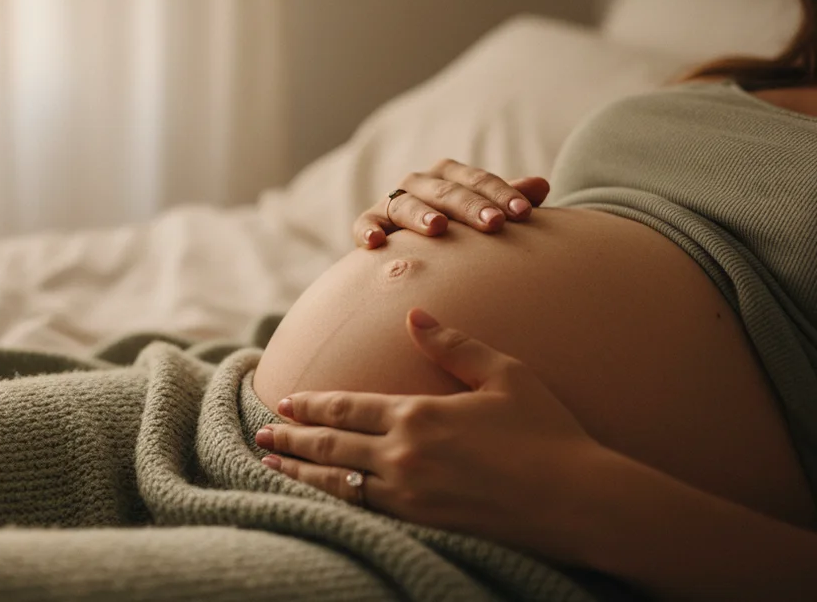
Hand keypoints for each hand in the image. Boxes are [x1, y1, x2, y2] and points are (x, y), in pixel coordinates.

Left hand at [256, 308, 602, 555]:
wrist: (578, 501)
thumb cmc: (548, 433)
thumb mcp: (503, 374)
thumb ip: (453, 344)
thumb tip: (413, 314)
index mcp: (417, 414)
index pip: (346, 406)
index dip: (310, 404)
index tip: (283, 401)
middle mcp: (403, 455)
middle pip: (330, 444)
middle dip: (291, 438)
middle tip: (261, 434)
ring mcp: (410, 495)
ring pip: (338, 481)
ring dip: (301, 470)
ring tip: (271, 464)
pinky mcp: (424, 524)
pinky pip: (364, 511)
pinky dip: (333, 500)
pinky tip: (321, 496)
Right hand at [355, 159, 549, 246]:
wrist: (416, 248)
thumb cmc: (460, 228)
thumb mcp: (486, 212)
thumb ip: (509, 200)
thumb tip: (542, 185)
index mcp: (451, 175)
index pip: (479, 180)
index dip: (502, 194)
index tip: (524, 212)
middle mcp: (420, 182)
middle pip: (446, 191)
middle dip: (471, 206)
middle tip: (494, 224)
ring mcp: (393, 201)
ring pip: (406, 203)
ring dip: (421, 214)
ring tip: (438, 228)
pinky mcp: (371, 222)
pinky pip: (365, 223)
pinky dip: (368, 229)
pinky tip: (377, 242)